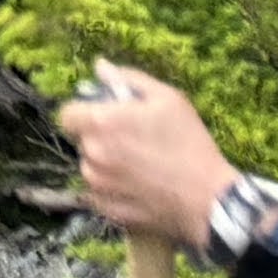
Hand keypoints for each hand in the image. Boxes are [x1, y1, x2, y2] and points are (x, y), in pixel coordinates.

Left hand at [58, 66, 231, 248]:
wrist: (210, 200)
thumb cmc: (190, 144)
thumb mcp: (167, 99)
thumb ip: (128, 79)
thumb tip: (100, 66)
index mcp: (101, 123)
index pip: (67, 114)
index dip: (84, 113)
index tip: (104, 118)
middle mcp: (92, 154)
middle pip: (82, 141)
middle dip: (99, 138)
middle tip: (131, 142)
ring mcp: (99, 186)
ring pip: (91, 169)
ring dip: (105, 165)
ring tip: (138, 168)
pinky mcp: (109, 211)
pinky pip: (100, 195)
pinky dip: (112, 191)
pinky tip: (138, 188)